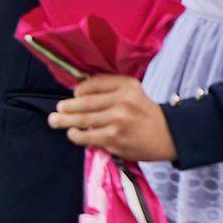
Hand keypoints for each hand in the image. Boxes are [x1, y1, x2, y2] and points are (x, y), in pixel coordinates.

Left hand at [49, 75, 177, 162]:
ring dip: (65, 120)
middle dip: (67, 106)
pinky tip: (71, 133)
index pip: (95, 84)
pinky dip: (76, 135)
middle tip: (58, 108)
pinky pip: (89, 136)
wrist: (167, 135)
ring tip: (54, 120)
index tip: (74, 94)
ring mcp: (117, 121)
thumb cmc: (145, 113)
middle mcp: (122, 101)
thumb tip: (79, 92)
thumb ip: (110, 88)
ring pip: (83, 120)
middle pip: (85, 102)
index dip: (80, 89)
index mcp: (127, 86)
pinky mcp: (114, 139)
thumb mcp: (133, 91)